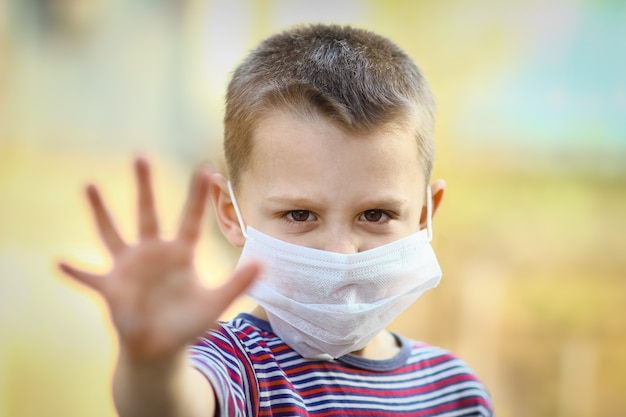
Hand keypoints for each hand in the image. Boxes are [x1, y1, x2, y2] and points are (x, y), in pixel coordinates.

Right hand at [59, 157, 260, 361]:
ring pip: (112, 233)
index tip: (207, 169)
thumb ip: (238, 283)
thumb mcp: (216, 304)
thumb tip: (264, 264)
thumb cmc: (188, 323)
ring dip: (100, 211)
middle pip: (147, 212)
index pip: (191, 219)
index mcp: (180, 254)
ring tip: (90, 184)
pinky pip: (89, 277)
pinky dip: (75, 271)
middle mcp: (153, 252)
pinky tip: (59, 262)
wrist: (161, 346)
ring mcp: (129, 267)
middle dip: (144, 185)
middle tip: (141, 154)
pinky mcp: (110, 286)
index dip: (198, 196)